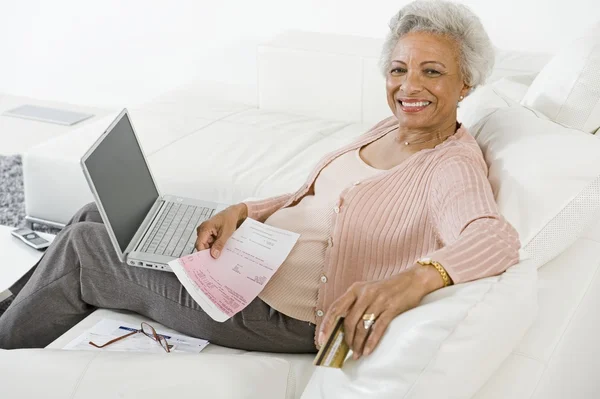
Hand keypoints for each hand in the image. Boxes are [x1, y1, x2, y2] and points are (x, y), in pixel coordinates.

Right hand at [194, 203, 247, 257]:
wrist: (233, 213)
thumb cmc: (229, 219)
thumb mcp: (226, 233)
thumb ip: (219, 244)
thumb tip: (214, 255)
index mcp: (204, 228)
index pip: (199, 244)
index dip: (203, 254)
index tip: (209, 261)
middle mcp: (202, 230)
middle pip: (202, 246)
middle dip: (209, 252)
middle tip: (216, 260)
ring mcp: (205, 232)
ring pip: (206, 245)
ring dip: (212, 249)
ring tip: (220, 253)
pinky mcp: (208, 234)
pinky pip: (209, 243)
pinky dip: (214, 246)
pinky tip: (220, 249)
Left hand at [318, 265, 443, 359]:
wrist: (413, 280)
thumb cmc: (388, 288)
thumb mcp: (368, 291)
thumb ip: (355, 304)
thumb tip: (343, 327)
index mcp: (355, 289)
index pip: (335, 308)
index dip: (326, 325)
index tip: (321, 339)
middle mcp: (365, 293)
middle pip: (349, 320)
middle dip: (347, 339)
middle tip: (347, 350)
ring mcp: (378, 300)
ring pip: (362, 326)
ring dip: (359, 343)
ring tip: (358, 354)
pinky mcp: (391, 308)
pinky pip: (378, 328)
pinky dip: (371, 342)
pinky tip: (368, 351)